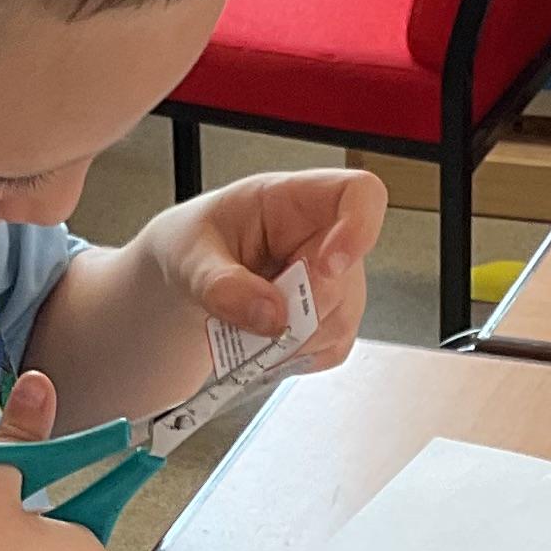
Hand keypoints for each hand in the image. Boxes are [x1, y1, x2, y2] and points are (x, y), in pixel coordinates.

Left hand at [153, 167, 388, 378]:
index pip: (361, 194)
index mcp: (296, 198)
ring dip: (292, 337)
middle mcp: (326, 236)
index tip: (327, 266)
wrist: (190, 277)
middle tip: (251, 314)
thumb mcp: (190, 258)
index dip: (360, 229)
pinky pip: (331, 347)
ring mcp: (336, 279)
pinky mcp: (333, 318)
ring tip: (245, 328)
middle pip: (348, 274)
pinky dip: (294, 355)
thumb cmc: (196, 245)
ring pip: (342, 318)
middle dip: (298, 306)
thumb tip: (271, 315)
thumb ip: (222, 285)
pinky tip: (263, 342)